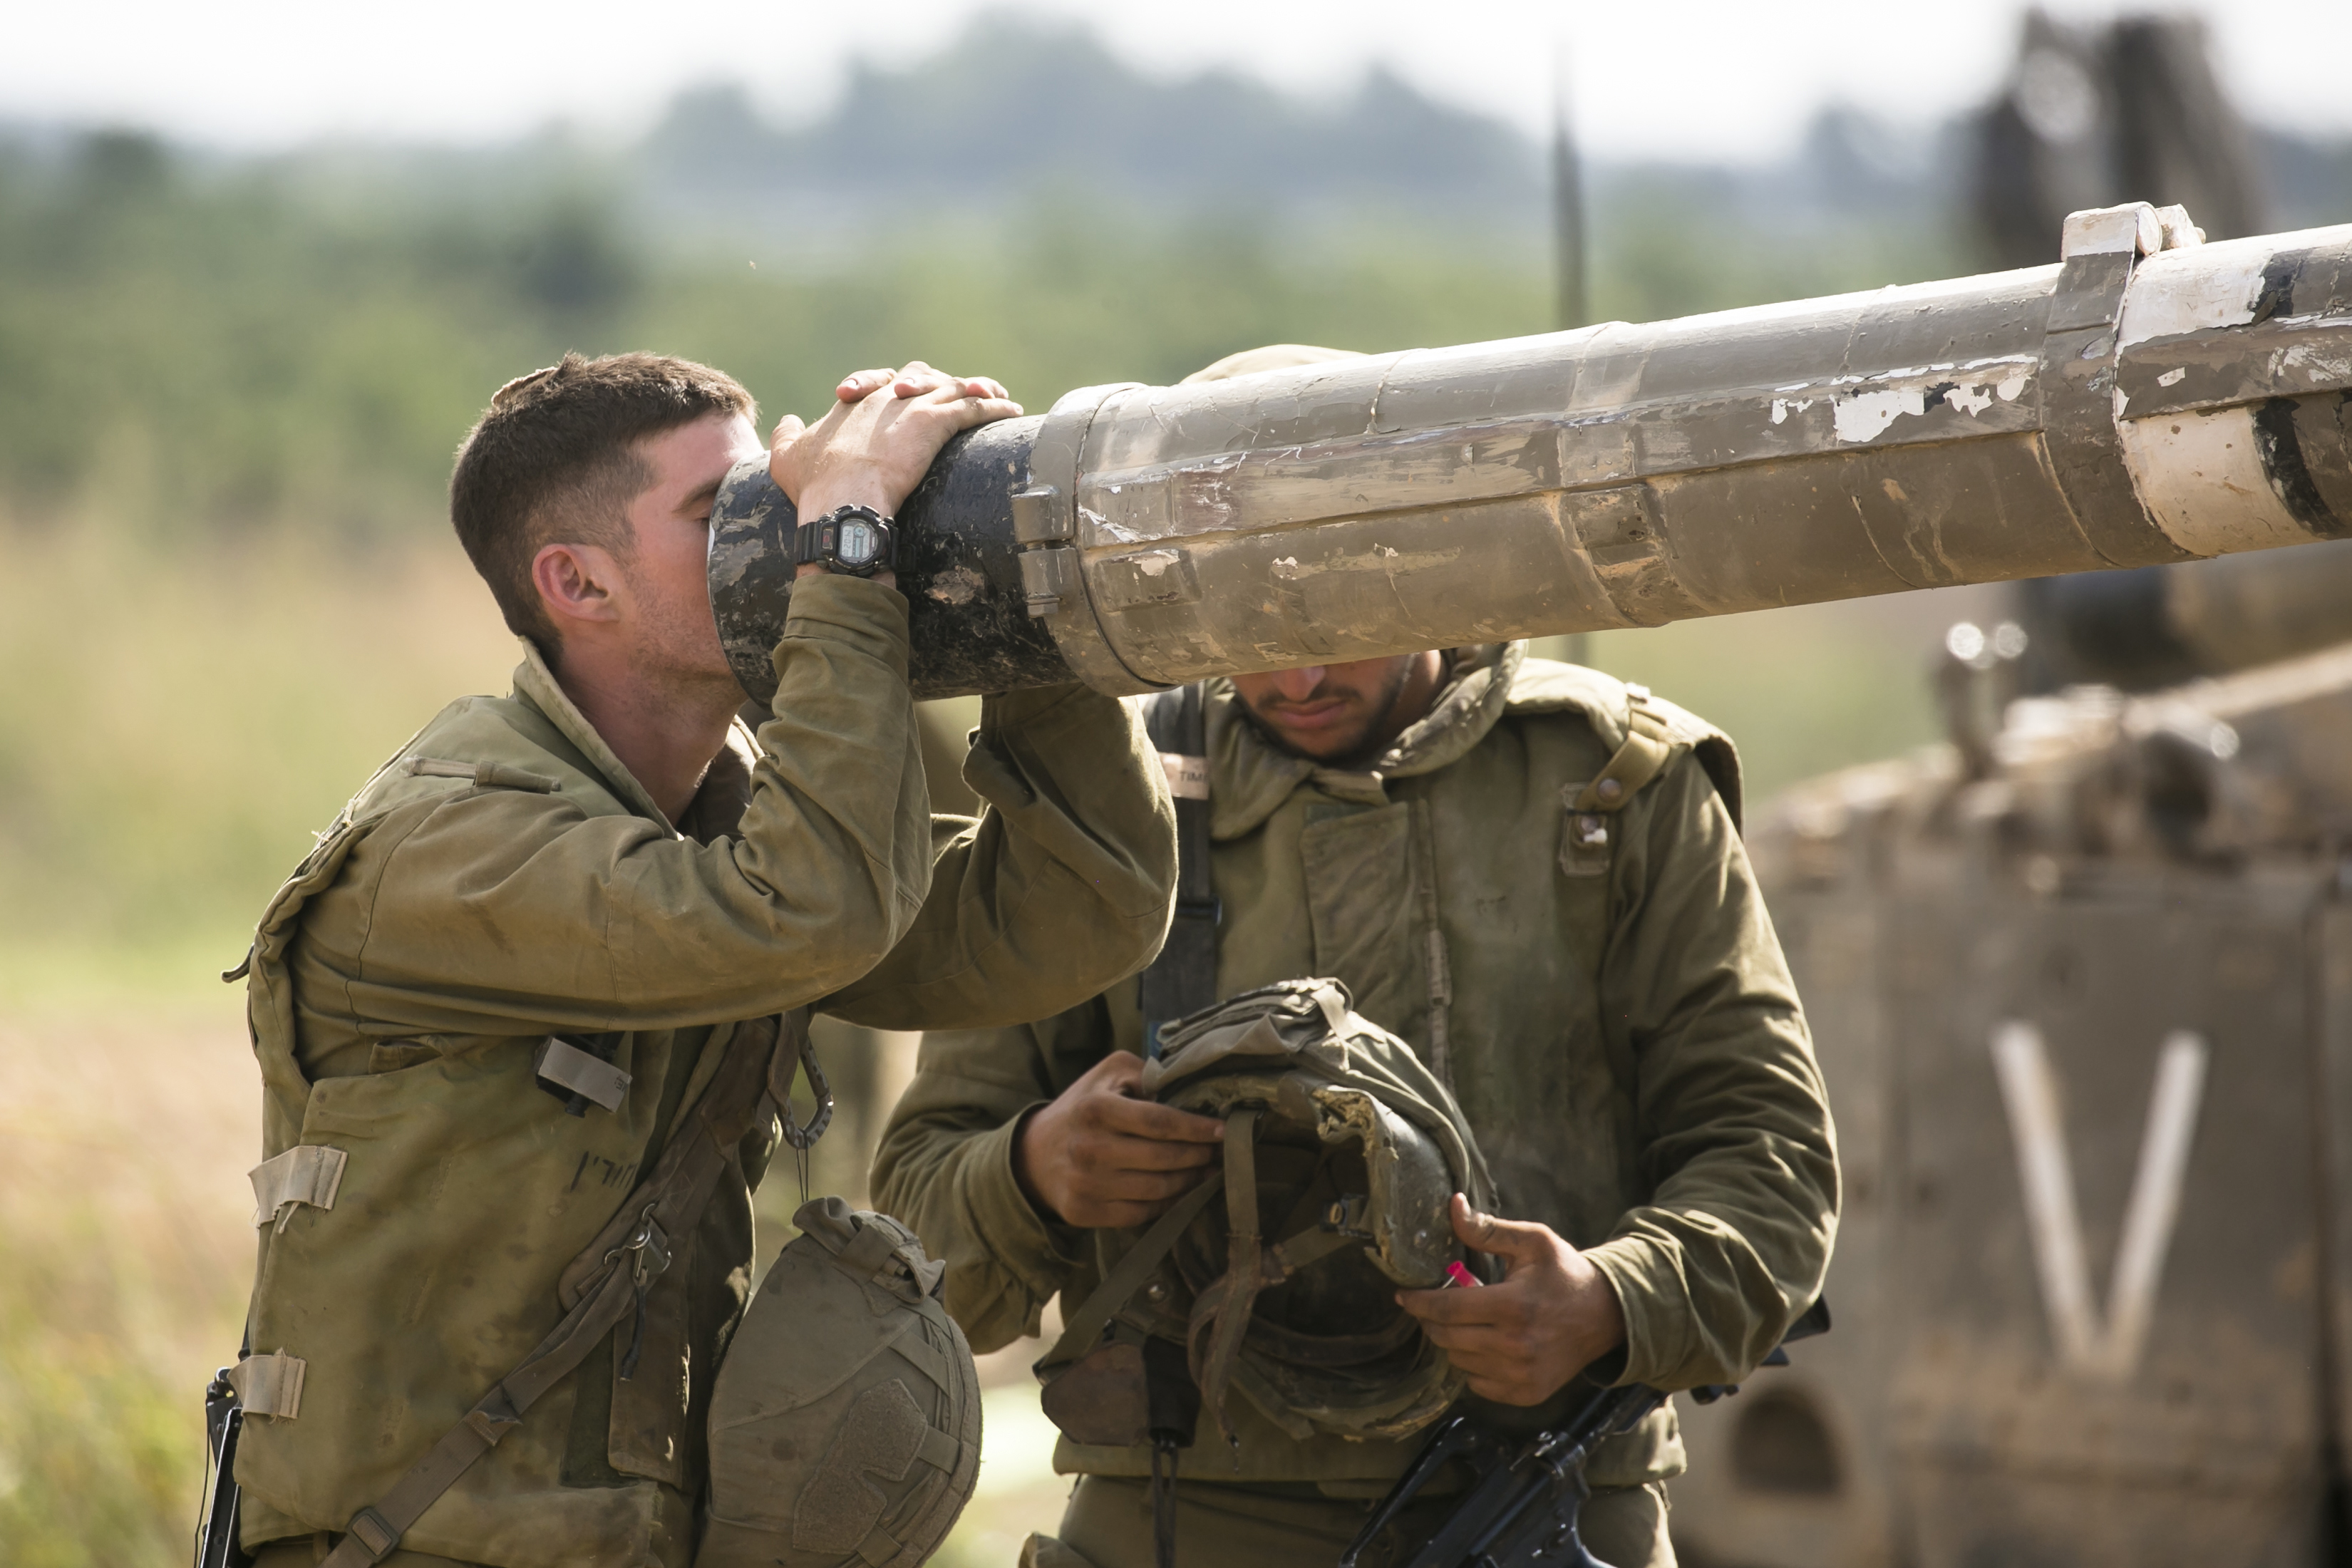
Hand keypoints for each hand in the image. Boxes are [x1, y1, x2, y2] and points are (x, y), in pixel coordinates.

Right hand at [769, 360, 1019, 586]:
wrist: (841, 500)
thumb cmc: (814, 485)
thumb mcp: (787, 455)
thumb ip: (786, 435)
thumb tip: (787, 420)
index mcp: (856, 403)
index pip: (882, 382)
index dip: (896, 389)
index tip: (904, 400)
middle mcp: (885, 396)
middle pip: (921, 375)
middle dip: (939, 384)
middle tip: (957, 396)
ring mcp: (911, 406)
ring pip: (952, 387)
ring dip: (977, 390)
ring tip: (997, 397)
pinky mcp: (933, 422)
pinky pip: (974, 408)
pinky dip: (994, 407)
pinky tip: (1011, 411)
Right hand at [1014, 1052, 1224, 1228]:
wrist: (1036, 1153)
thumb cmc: (1084, 1108)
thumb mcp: (1108, 1074)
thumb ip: (1147, 1074)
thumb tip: (1190, 1091)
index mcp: (1097, 1108)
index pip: (1160, 1121)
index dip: (1196, 1128)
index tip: (1223, 1130)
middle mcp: (1090, 1148)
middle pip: (1163, 1158)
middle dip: (1199, 1155)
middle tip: (1220, 1151)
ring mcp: (1086, 1183)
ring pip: (1157, 1188)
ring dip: (1190, 1180)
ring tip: (1206, 1169)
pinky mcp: (1085, 1211)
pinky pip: (1141, 1213)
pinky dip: (1168, 1202)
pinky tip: (1182, 1189)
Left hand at [1395, 1193, 1626, 1405]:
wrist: (1605, 1315)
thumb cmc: (1564, 1273)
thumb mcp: (1532, 1241)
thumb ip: (1488, 1228)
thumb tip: (1453, 1205)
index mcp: (1514, 1306)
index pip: (1447, 1309)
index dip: (1419, 1301)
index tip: (1403, 1295)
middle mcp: (1517, 1346)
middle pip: (1447, 1338)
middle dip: (1433, 1319)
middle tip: (1436, 1304)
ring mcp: (1522, 1374)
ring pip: (1459, 1362)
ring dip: (1454, 1341)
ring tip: (1469, 1321)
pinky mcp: (1528, 1393)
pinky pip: (1478, 1384)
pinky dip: (1473, 1365)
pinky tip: (1486, 1344)